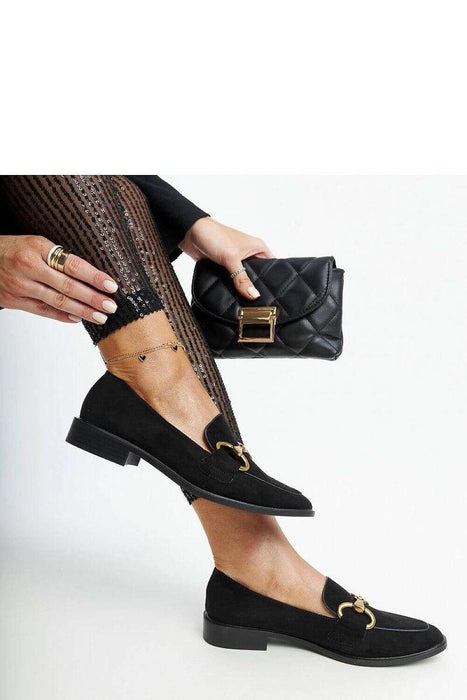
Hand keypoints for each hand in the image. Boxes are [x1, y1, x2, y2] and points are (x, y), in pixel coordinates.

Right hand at [0, 235, 118, 323]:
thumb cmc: (13, 249)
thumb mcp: (35, 244)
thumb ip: (58, 258)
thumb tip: (89, 275)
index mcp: (38, 248)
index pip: (73, 264)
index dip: (94, 277)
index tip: (111, 285)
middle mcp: (30, 267)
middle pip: (68, 286)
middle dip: (92, 298)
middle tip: (110, 306)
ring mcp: (21, 285)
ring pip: (57, 301)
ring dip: (82, 311)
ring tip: (99, 317)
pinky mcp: (14, 300)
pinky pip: (43, 311)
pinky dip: (62, 316)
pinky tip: (77, 319)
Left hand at [180, 218, 272, 299]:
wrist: (191, 233)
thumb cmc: (214, 235)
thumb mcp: (231, 258)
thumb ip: (241, 278)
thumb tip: (253, 295)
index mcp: (258, 248)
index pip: (273, 267)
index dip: (273, 281)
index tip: (274, 296)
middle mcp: (250, 254)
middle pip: (259, 276)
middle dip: (257, 287)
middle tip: (260, 303)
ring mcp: (238, 261)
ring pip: (244, 280)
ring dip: (243, 288)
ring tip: (247, 303)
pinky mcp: (226, 267)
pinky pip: (233, 281)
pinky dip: (232, 287)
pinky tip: (234, 297)